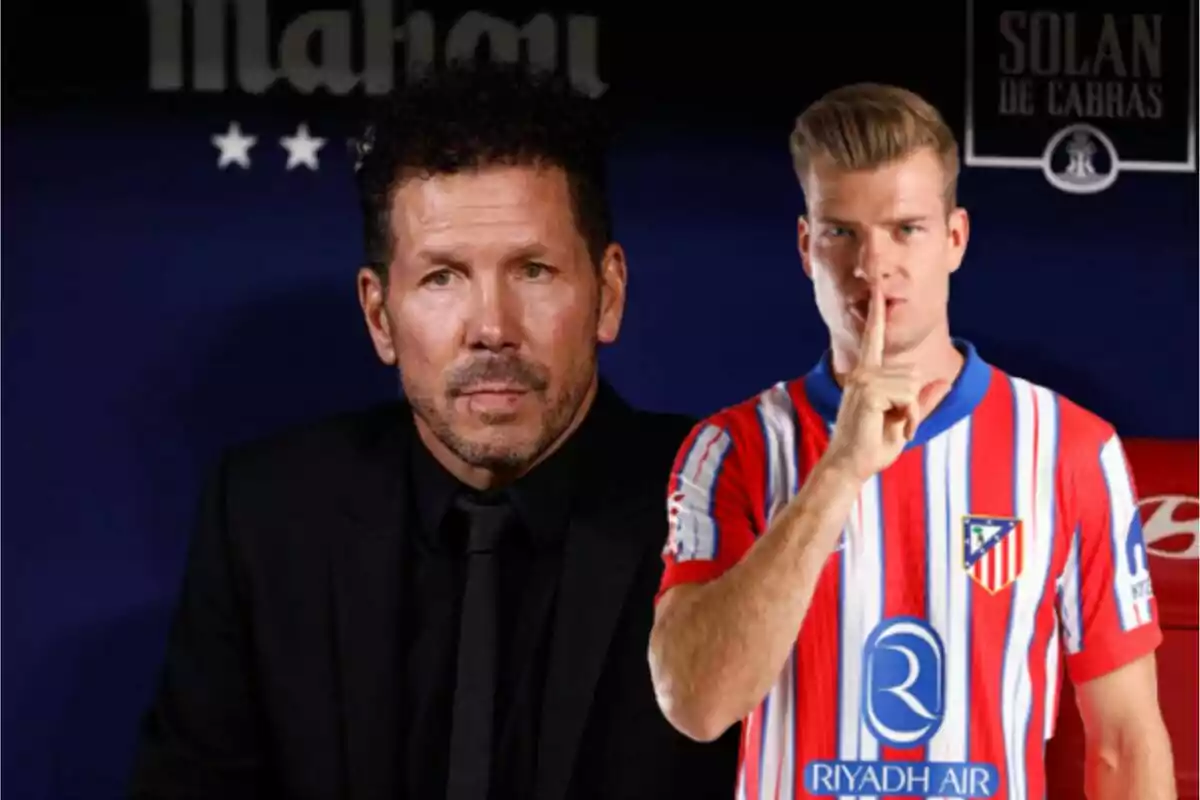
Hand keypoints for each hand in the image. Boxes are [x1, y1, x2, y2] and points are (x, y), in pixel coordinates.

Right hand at [824, 285, 951, 482]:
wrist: (851, 466)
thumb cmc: (872, 446)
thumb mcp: (906, 421)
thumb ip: (924, 400)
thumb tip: (944, 381)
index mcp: (867, 375)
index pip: (874, 339)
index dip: (878, 313)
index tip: (876, 286)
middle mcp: (863, 372)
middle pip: (914, 372)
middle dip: (914, 402)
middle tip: (896, 425)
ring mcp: (864, 380)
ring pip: (913, 384)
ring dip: (913, 412)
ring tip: (893, 427)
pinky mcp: (869, 391)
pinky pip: (909, 397)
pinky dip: (911, 417)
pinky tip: (896, 429)